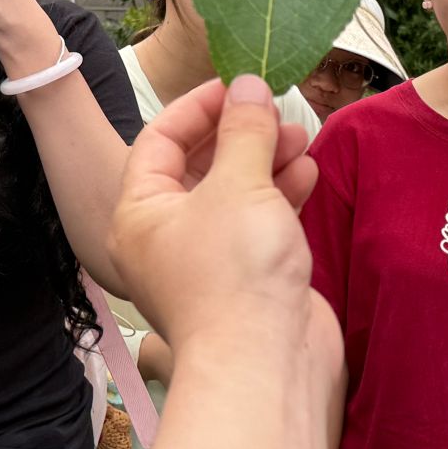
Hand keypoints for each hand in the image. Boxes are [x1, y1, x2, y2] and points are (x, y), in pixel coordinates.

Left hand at [108, 76, 337, 378]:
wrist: (265, 364)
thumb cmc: (236, 273)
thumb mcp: (238, 185)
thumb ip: (244, 130)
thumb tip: (248, 86)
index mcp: (140, 213)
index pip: (160, 141)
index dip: (198, 106)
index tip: (238, 84)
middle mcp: (166, 238)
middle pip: (199, 167)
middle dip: (239, 134)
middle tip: (276, 110)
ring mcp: (208, 262)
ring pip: (234, 195)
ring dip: (266, 161)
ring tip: (299, 136)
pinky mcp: (246, 280)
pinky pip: (259, 224)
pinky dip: (281, 196)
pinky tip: (307, 172)